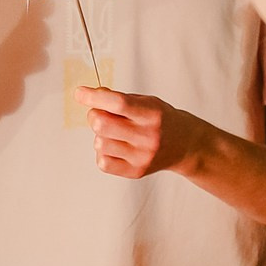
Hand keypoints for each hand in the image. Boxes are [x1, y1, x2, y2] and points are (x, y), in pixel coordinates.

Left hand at [79, 87, 208, 179]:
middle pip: (102, 124)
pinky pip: (103, 162)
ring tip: (114, 133)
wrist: (185, 145)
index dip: (94, 97)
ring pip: (99, 143)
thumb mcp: (146, 102)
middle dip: (94, 115)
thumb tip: (91, 95)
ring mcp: (142, 156)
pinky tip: (116, 147)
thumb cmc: (161, 120)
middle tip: (100, 114)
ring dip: (100, 135)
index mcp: (152, 114)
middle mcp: (148, 136)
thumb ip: (119, 99)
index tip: (80, 93)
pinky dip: (103, 153)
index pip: (117, 103)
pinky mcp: (136, 171)